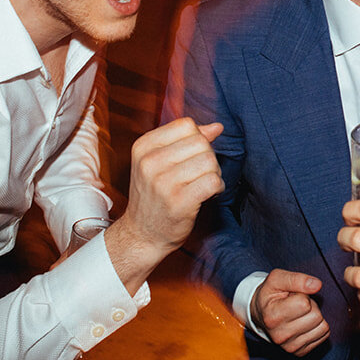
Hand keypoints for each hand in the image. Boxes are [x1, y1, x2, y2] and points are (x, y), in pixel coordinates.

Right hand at [119, 117, 223, 256]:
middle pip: (201, 142)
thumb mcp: (159, 161)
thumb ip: (186, 140)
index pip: (186, 125)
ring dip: (214, 173)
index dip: (197, 139)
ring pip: (209, 161)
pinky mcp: (179, 202)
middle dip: (207, 157)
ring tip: (202, 185)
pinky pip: (214, 181)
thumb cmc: (155, 195)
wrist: (142, 234)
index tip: (190, 157)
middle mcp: (150, 162)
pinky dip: (218, 188)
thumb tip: (217, 126)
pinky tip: (208, 195)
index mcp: (143, 147)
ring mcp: (163, 183)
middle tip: (199, 174)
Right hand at [251, 269, 328, 354]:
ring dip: (315, 317)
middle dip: (311, 306)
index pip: (304, 303)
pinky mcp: (299, 352)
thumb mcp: (277, 278)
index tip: (292, 296)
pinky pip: (323, 336)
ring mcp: (290, 347)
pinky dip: (318, 327)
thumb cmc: (270, 294)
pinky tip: (304, 323)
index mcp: (272, 316)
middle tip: (297, 304)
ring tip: (300, 314)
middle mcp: (280, 335)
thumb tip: (317, 285)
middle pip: (316, 316)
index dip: (303, 295)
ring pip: (322, 327)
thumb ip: (296, 279)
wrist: (261, 314)